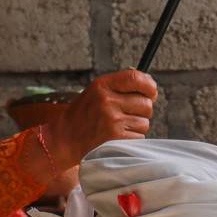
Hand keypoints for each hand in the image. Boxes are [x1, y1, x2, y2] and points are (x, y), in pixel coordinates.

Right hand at [41, 70, 156, 168]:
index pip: (136, 78)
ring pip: (144, 122)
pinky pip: (139, 137)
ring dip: (136, 126)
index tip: (152, 92)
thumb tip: (150, 85)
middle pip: (146, 104)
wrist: (65, 138)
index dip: (150, 86)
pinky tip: (116, 137)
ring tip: (118, 127)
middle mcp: (107, 101)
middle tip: (127, 114)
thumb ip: (120, 85)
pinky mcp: (116, 138)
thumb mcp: (96, 92)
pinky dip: (132, 138)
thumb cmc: (85, 114)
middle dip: (142, 110)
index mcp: (102, 85)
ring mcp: (112, 121)